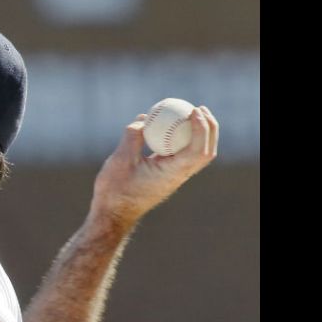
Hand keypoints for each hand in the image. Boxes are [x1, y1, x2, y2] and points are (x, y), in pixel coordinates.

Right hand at [90, 106, 218, 225]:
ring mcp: (174, 177)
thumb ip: (133, 136)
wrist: (112, 214)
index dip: (201, 128)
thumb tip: (143, 118)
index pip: (197, 150)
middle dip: (208, 128)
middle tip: (199, 108)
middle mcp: (178, 176)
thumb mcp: (120, 159)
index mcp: (172, 174)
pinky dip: (181, 139)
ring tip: (192, 114)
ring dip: (199, 134)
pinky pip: (181, 155)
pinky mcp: (166, 176)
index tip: (194, 110)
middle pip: (205, 152)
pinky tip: (170, 127)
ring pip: (197, 155)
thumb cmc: (115, 190)